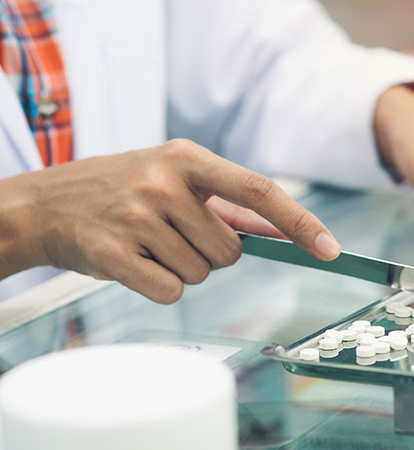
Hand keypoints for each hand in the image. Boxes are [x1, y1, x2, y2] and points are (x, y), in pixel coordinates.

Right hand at [0, 139, 339, 302]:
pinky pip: (169, 291)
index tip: (330, 249)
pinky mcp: (112, 252)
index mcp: (187, 158)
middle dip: (212, 254)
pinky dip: (159, 286)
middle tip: (174, 236)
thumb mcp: (172, 177)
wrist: (47, 204)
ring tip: (149, 244)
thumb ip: (228, 204)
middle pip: (231, 251)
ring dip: (183, 269)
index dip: (300, 223)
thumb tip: (283, 229)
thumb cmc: (121, 189)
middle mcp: (164, 181)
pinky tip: (134, 263)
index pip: (261, 192)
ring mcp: (136, 215)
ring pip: (201, 274)